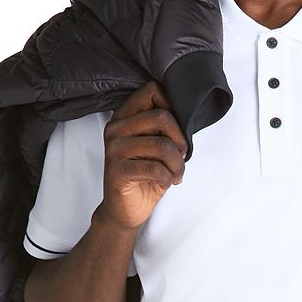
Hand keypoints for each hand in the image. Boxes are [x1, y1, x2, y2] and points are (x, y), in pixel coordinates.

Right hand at [98, 79, 189, 231]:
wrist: (126, 210)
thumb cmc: (145, 176)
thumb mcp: (157, 146)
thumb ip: (165, 127)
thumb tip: (188, 115)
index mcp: (125, 116)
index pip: (152, 90)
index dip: (174, 108)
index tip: (178, 132)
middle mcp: (116, 128)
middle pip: (162, 117)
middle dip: (181, 140)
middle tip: (182, 156)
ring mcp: (114, 148)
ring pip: (162, 145)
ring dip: (178, 164)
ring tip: (176, 173)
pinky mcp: (117, 170)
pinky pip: (155, 168)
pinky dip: (168, 177)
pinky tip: (167, 182)